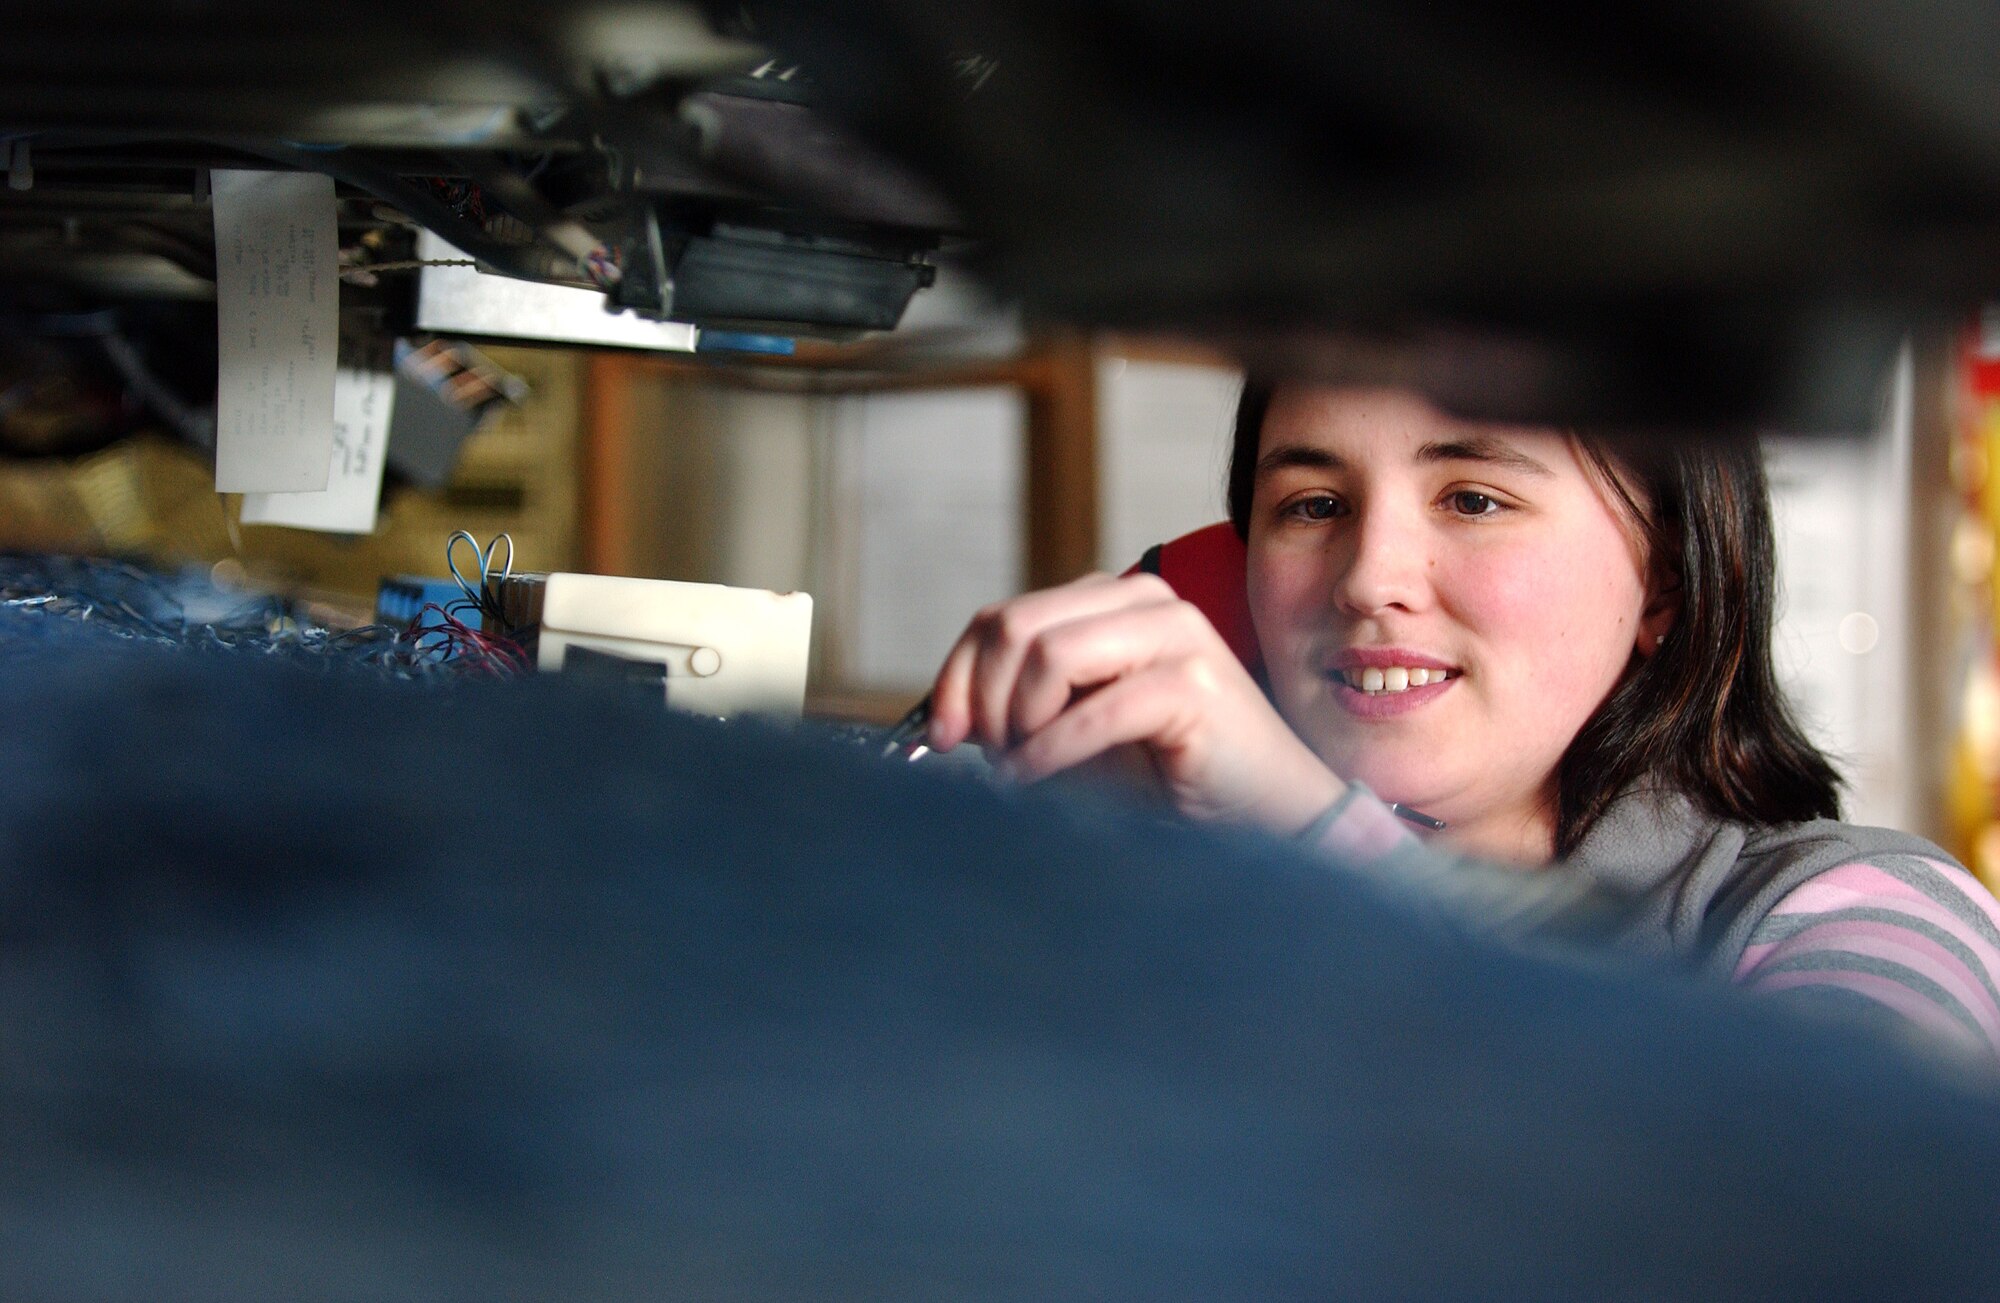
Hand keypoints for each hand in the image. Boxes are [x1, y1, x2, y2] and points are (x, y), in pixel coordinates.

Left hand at [925, 572, 1346, 833]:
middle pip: (1016, 626)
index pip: (1004, 616)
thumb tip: (946, 713)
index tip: (940, 733)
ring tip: (1017, 768)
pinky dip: (1048, 752)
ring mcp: (1174, 635)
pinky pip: (1090, 711)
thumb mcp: (1078, 731)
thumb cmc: (1173, 776)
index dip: (958, 673)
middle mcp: (1145, 601)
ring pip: (1048, 655)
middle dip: (982, 698)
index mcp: (1114, 601)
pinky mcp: (1192, 684)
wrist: (1271, 812)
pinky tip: (1034, 780)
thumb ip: (1021, 707)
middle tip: (983, 756)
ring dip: (1016, 722)